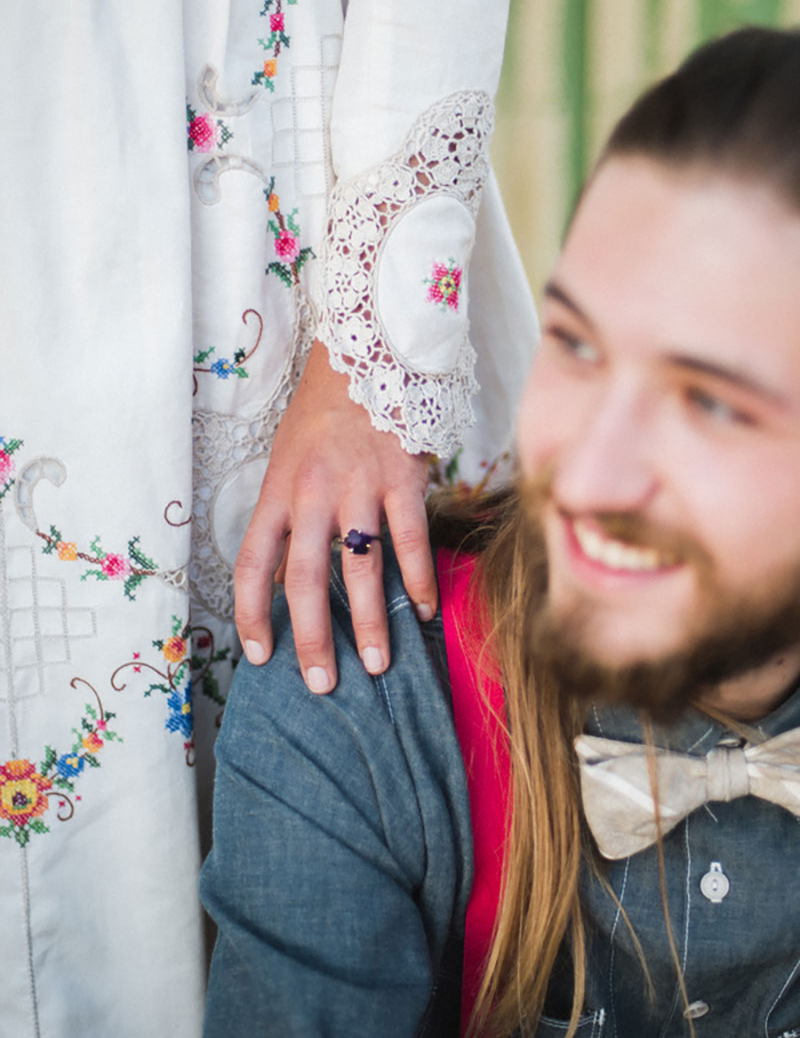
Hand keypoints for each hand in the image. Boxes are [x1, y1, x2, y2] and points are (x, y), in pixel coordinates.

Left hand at [234, 340, 436, 691]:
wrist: (367, 354)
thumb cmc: (322, 416)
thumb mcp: (286, 459)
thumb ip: (287, 515)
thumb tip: (288, 580)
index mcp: (277, 491)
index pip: (253, 563)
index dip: (252, 615)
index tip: (259, 655)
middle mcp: (312, 494)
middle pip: (304, 579)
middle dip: (313, 639)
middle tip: (322, 683)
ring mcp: (359, 488)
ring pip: (360, 570)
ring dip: (370, 624)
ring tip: (379, 666)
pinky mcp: (402, 480)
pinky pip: (411, 542)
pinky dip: (418, 581)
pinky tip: (423, 612)